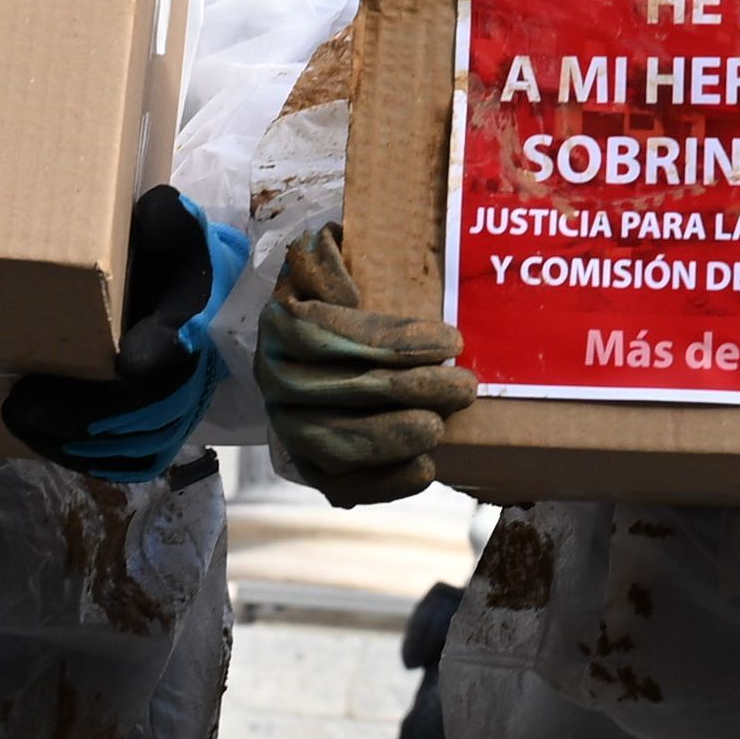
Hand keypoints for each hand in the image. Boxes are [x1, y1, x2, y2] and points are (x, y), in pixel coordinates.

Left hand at [4, 187, 253, 482]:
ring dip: (76, 441)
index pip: (182, 346)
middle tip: (21, 403)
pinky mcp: (168, 434)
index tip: (126, 361)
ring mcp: (185, 412)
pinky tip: (47, 443)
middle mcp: (197, 375)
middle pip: (148, 412)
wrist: (202, 299)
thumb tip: (160, 211)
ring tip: (20, 420)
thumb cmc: (174, 261)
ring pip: (137, 444)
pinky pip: (135, 462)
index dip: (157, 357)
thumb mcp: (175, 229)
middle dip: (83, 415)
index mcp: (198, 320)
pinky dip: (92, 461)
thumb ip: (169, 220)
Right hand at [257, 223, 474, 506]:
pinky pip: (338, 483)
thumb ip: (328, 254)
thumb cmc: (334, 295)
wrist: (307, 343)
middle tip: (465, 387)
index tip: (452, 342)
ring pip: (336, 440)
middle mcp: (274, 377)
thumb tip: (339, 266)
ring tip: (441, 427)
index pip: (332, 334)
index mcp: (280, 322)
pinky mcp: (306, 462)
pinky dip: (383, 484)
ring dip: (394, 436)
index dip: (395, 341)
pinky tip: (426, 471)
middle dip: (411, 389)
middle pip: (344, 389)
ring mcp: (286, 424)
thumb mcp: (324, 260)